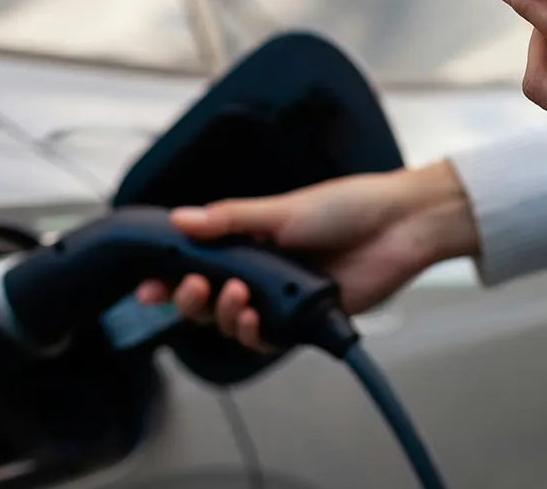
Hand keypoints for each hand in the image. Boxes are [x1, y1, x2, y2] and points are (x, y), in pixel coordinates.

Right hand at [134, 161, 476, 351]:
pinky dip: (251, 332)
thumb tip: (179, 220)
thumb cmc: (348, 206)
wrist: (398, 225)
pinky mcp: (305, 320)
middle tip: (189, 287)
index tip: (148, 286)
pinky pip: (266, 339)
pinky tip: (251, 317)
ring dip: (221, 313)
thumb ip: (229, 219)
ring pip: (232, 322)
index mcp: (252, 241)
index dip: (170, 278)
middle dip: (189, 298)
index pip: (199, 264)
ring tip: (233, 295)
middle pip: (208, 299)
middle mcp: (263, 272)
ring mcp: (283, 298)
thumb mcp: (282, 208)